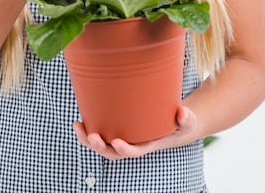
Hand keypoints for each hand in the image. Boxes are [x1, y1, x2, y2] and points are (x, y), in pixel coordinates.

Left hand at [72, 106, 196, 159]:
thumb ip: (187, 119)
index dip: (124, 149)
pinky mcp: (116, 129)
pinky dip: (88, 130)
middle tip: (92, 136)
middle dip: (99, 146)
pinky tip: (80, 120)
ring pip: (101, 145)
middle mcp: (132, 144)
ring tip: (77, 126)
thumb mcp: (187, 121)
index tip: (116, 142)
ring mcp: (122, 138)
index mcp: (147, 145)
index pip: (134, 152)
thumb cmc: (178, 123)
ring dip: (87, 139)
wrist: (170, 122)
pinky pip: (99, 133)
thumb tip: (183, 112)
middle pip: (112, 153)